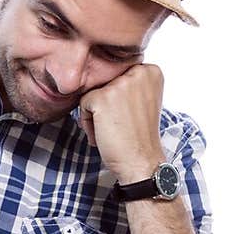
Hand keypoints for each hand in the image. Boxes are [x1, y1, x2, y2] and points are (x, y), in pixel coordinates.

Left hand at [78, 63, 165, 181]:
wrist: (141, 162)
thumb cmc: (139, 137)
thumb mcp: (142, 101)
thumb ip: (128, 84)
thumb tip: (101, 78)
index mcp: (150, 71)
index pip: (118, 76)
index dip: (119, 99)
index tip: (129, 116)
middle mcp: (137, 72)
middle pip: (105, 82)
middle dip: (107, 105)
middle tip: (122, 125)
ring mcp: (119, 84)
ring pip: (93, 93)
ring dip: (97, 115)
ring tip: (114, 130)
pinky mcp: (102, 97)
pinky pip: (83, 104)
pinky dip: (88, 123)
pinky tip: (105, 134)